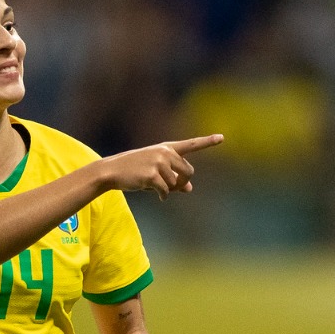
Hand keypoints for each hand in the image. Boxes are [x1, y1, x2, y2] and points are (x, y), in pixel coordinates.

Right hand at [99, 134, 222, 199]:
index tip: (222, 137)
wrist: (112, 171)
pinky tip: (155, 193)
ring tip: (153, 185)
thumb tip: (190, 188)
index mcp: (166, 148)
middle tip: (171, 187)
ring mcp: (158, 162)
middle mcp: (164, 152)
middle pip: (188, 171)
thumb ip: (175, 177)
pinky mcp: (152, 174)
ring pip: (176, 183)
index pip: (190, 144)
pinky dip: (162, 195)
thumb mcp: (156, 171)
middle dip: (181, 182)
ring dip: (168, 189)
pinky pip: (165, 191)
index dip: (207, 142)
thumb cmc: (135, 170)